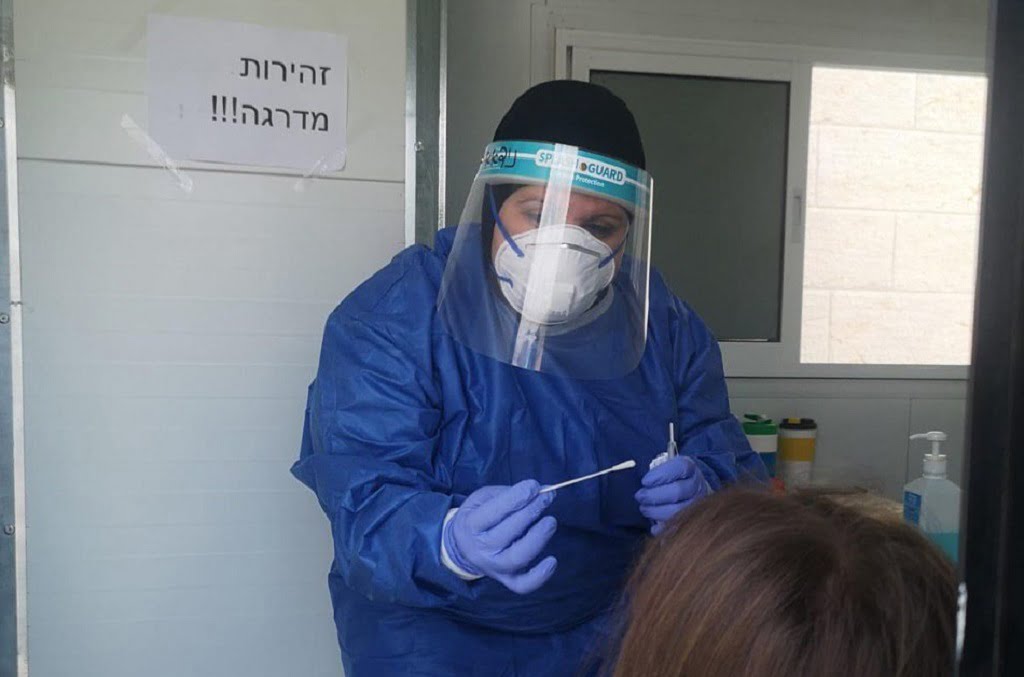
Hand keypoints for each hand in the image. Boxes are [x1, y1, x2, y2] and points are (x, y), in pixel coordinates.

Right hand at [443, 480, 557, 593]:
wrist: (462, 548)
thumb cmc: (477, 517)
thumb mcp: (482, 499)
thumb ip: (508, 493)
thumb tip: (540, 489)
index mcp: (471, 525)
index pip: (495, 511)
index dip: (517, 497)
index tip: (534, 486)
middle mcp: (481, 549)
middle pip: (509, 532)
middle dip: (532, 511)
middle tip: (547, 497)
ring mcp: (494, 567)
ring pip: (519, 557)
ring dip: (538, 538)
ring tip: (550, 521)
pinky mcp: (507, 580)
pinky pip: (524, 585)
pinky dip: (540, 576)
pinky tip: (552, 560)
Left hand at [635, 456, 709, 534]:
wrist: (690, 488)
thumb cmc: (671, 477)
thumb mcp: (666, 466)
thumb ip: (656, 471)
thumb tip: (644, 483)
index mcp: (689, 468)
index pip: (679, 468)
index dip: (660, 475)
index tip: (645, 481)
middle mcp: (696, 486)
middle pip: (677, 491)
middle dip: (654, 495)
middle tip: (640, 497)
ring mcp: (698, 504)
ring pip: (678, 510)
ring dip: (656, 512)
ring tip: (645, 509)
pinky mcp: (694, 520)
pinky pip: (679, 527)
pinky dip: (664, 529)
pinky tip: (654, 526)